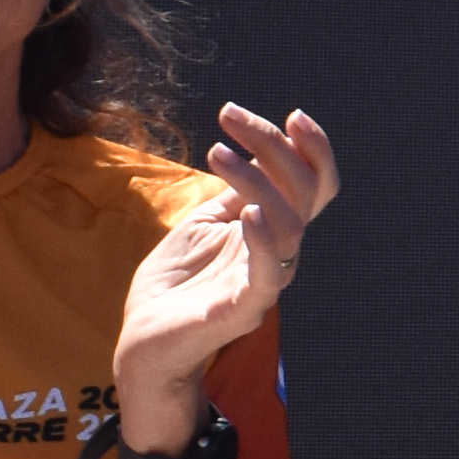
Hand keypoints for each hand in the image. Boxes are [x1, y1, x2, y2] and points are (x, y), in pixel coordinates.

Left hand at [112, 104, 339, 450]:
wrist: (143, 344)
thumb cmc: (175, 286)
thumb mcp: (202, 225)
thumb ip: (232, 194)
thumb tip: (254, 149)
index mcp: (274, 231)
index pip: (315, 185)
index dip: (315, 149)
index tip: (292, 113)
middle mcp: (280, 252)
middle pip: (304, 192)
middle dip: (273, 145)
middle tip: (229, 115)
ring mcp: (265, 281)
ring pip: (291, 223)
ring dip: (258, 180)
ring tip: (216, 153)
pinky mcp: (244, 309)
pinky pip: (270, 274)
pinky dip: (265, 240)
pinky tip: (245, 212)